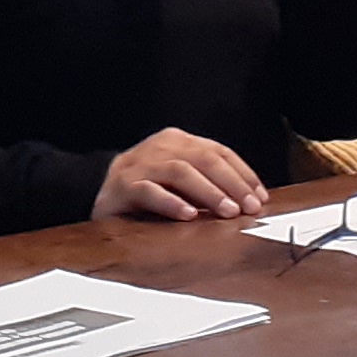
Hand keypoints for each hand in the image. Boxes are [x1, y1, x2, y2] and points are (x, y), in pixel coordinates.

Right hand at [95, 127, 268, 221]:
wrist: (95, 189)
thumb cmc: (147, 186)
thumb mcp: (180, 178)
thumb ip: (207, 182)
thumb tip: (247, 200)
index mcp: (178, 141)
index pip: (219, 152)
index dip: (243, 173)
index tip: (260, 196)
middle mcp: (161, 147)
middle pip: (204, 159)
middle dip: (231, 183)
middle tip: (248, 206)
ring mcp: (141, 165)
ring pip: (180, 172)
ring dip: (208, 192)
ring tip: (227, 211)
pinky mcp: (123, 186)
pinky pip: (150, 192)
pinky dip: (171, 203)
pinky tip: (188, 215)